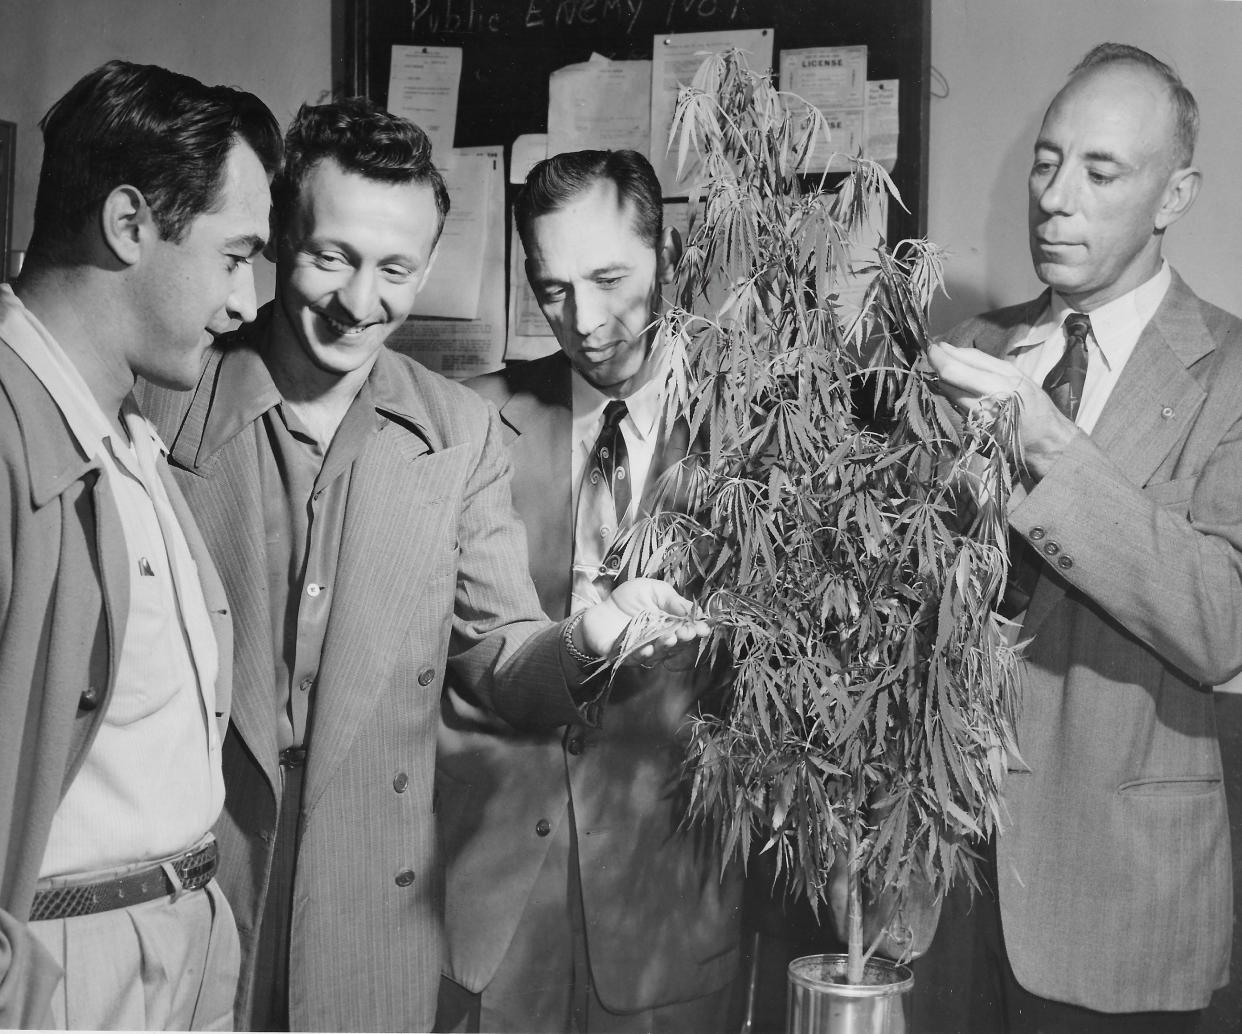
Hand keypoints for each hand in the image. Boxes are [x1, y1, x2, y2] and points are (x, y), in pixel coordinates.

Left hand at [577, 578, 711, 664]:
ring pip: (658, 652)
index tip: (703, 628)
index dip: (696, 630)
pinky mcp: (625, 656)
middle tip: (687, 632)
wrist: (598, 608)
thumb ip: (672, 599)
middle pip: (676, 644)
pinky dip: (642, 654)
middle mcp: (660, 641)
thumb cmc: (627, 599)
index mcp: (670, 624)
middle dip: (683, 638)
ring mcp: (644, 650)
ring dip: (665, 647)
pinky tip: (648, 648)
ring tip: (670, 638)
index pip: (687, 629)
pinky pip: (636, 658)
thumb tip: (695, 610)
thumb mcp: (652, 590)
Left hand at [927, 341, 1076, 478]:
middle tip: (933, 354)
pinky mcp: (974, 431)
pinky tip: (954, 389)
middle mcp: (990, 401)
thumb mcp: (1015, 375)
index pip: (961, 366)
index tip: (934, 346)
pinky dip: (951, 396)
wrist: (1043, 440)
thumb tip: (951, 349)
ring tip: (944, 370)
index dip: (942, 355)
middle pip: (950, 379)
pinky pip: (955, 408)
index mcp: (1004, 383)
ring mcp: (979, 419)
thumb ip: (983, 362)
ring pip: (949, 394)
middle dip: (937, 364)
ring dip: (942, 381)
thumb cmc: (1032, 403)